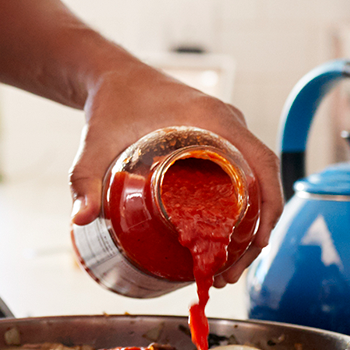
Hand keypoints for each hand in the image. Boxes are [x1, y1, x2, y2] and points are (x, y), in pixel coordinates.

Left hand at [67, 64, 283, 283]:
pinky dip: (241, 207)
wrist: (111, 76)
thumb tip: (81, 219)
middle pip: (263, 180)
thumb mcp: (97, 141)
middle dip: (257, 230)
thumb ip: (85, 178)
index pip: (261, 162)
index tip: (256, 245)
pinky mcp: (218, 139)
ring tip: (225, 266)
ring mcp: (225, 130)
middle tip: (230, 272)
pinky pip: (242, 173)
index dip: (268, 206)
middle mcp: (227, 123)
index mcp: (213, 118)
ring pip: (255, 180)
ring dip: (251, 223)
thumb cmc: (111, 101)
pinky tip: (222, 239)